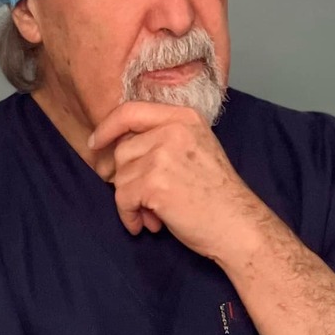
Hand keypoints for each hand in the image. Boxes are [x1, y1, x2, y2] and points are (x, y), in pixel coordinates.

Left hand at [89, 101, 264, 257]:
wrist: (238, 224)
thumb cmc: (217, 195)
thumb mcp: (196, 149)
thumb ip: (163, 139)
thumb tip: (118, 148)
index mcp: (184, 117)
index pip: (131, 110)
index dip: (108, 127)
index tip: (96, 143)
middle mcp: (173, 130)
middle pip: (123, 150)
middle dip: (128, 178)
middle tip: (148, 200)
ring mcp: (162, 155)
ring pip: (120, 176)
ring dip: (131, 201)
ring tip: (155, 214)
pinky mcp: (154, 182)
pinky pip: (122, 198)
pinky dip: (129, 215)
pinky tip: (147, 225)